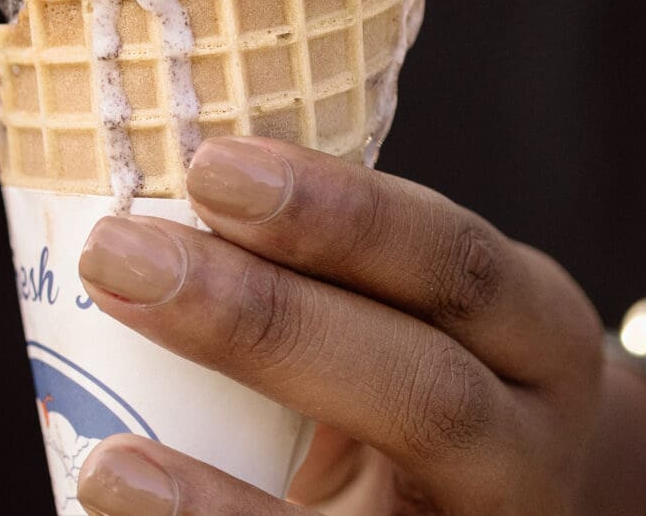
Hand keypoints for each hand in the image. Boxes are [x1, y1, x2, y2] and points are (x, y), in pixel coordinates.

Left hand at [70, 138, 644, 515]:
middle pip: (425, 395)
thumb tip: (129, 182)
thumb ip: (315, 261)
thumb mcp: (407, 309)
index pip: (457, 266)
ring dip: (222, 500)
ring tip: (110, 467)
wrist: (475, 505)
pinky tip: (119, 505)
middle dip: (267, 325)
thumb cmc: (405, 372)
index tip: (208, 164)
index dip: (341, 217)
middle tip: (119, 254)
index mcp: (534, 337)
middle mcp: (525, 451)